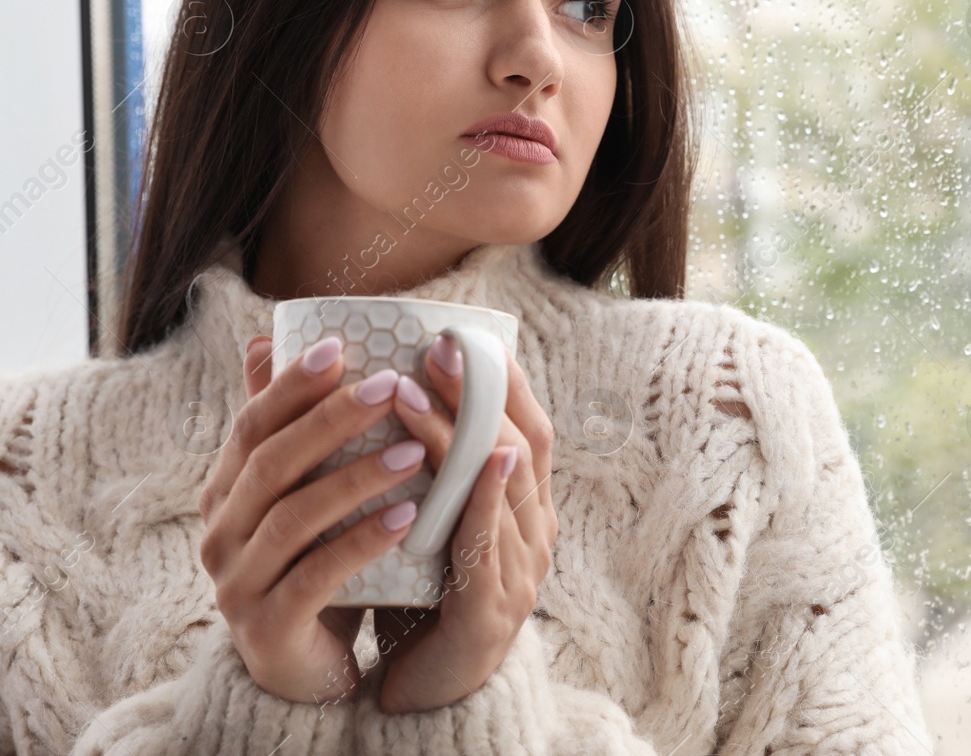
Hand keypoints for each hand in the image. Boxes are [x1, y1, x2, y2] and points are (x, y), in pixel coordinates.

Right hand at [199, 334, 426, 704]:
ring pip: (293, 517)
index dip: (290, 384)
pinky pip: (316, 576)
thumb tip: (265, 340)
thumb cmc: (310, 561)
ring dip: (356, 477)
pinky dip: (361, 541)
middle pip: (271, 463)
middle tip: (392, 386)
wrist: (303, 670)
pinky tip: (407, 516)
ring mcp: (238, 583)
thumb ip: (286, 426)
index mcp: (226, 491)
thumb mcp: (298, 493)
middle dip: (332, 420)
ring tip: (415, 449)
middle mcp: (221, 532)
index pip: (252, 425)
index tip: (340, 346)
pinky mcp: (268, 627)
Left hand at [371, 334, 558, 713]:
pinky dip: (482, 505)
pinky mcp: (491, 613)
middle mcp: (534, 532)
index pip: (527, 427)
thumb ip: (417, 461)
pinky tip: (469, 471)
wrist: (426, 694)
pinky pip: (490, 549)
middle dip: (478, 391)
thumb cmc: (421, 595)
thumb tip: (379, 380)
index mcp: (523, 507)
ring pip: (501, 488)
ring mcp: (520, 572)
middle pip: (519, 445)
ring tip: (407, 395)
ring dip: (458, 435)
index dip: (502, 379)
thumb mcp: (424, 518)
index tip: (462, 333)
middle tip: (434, 349)